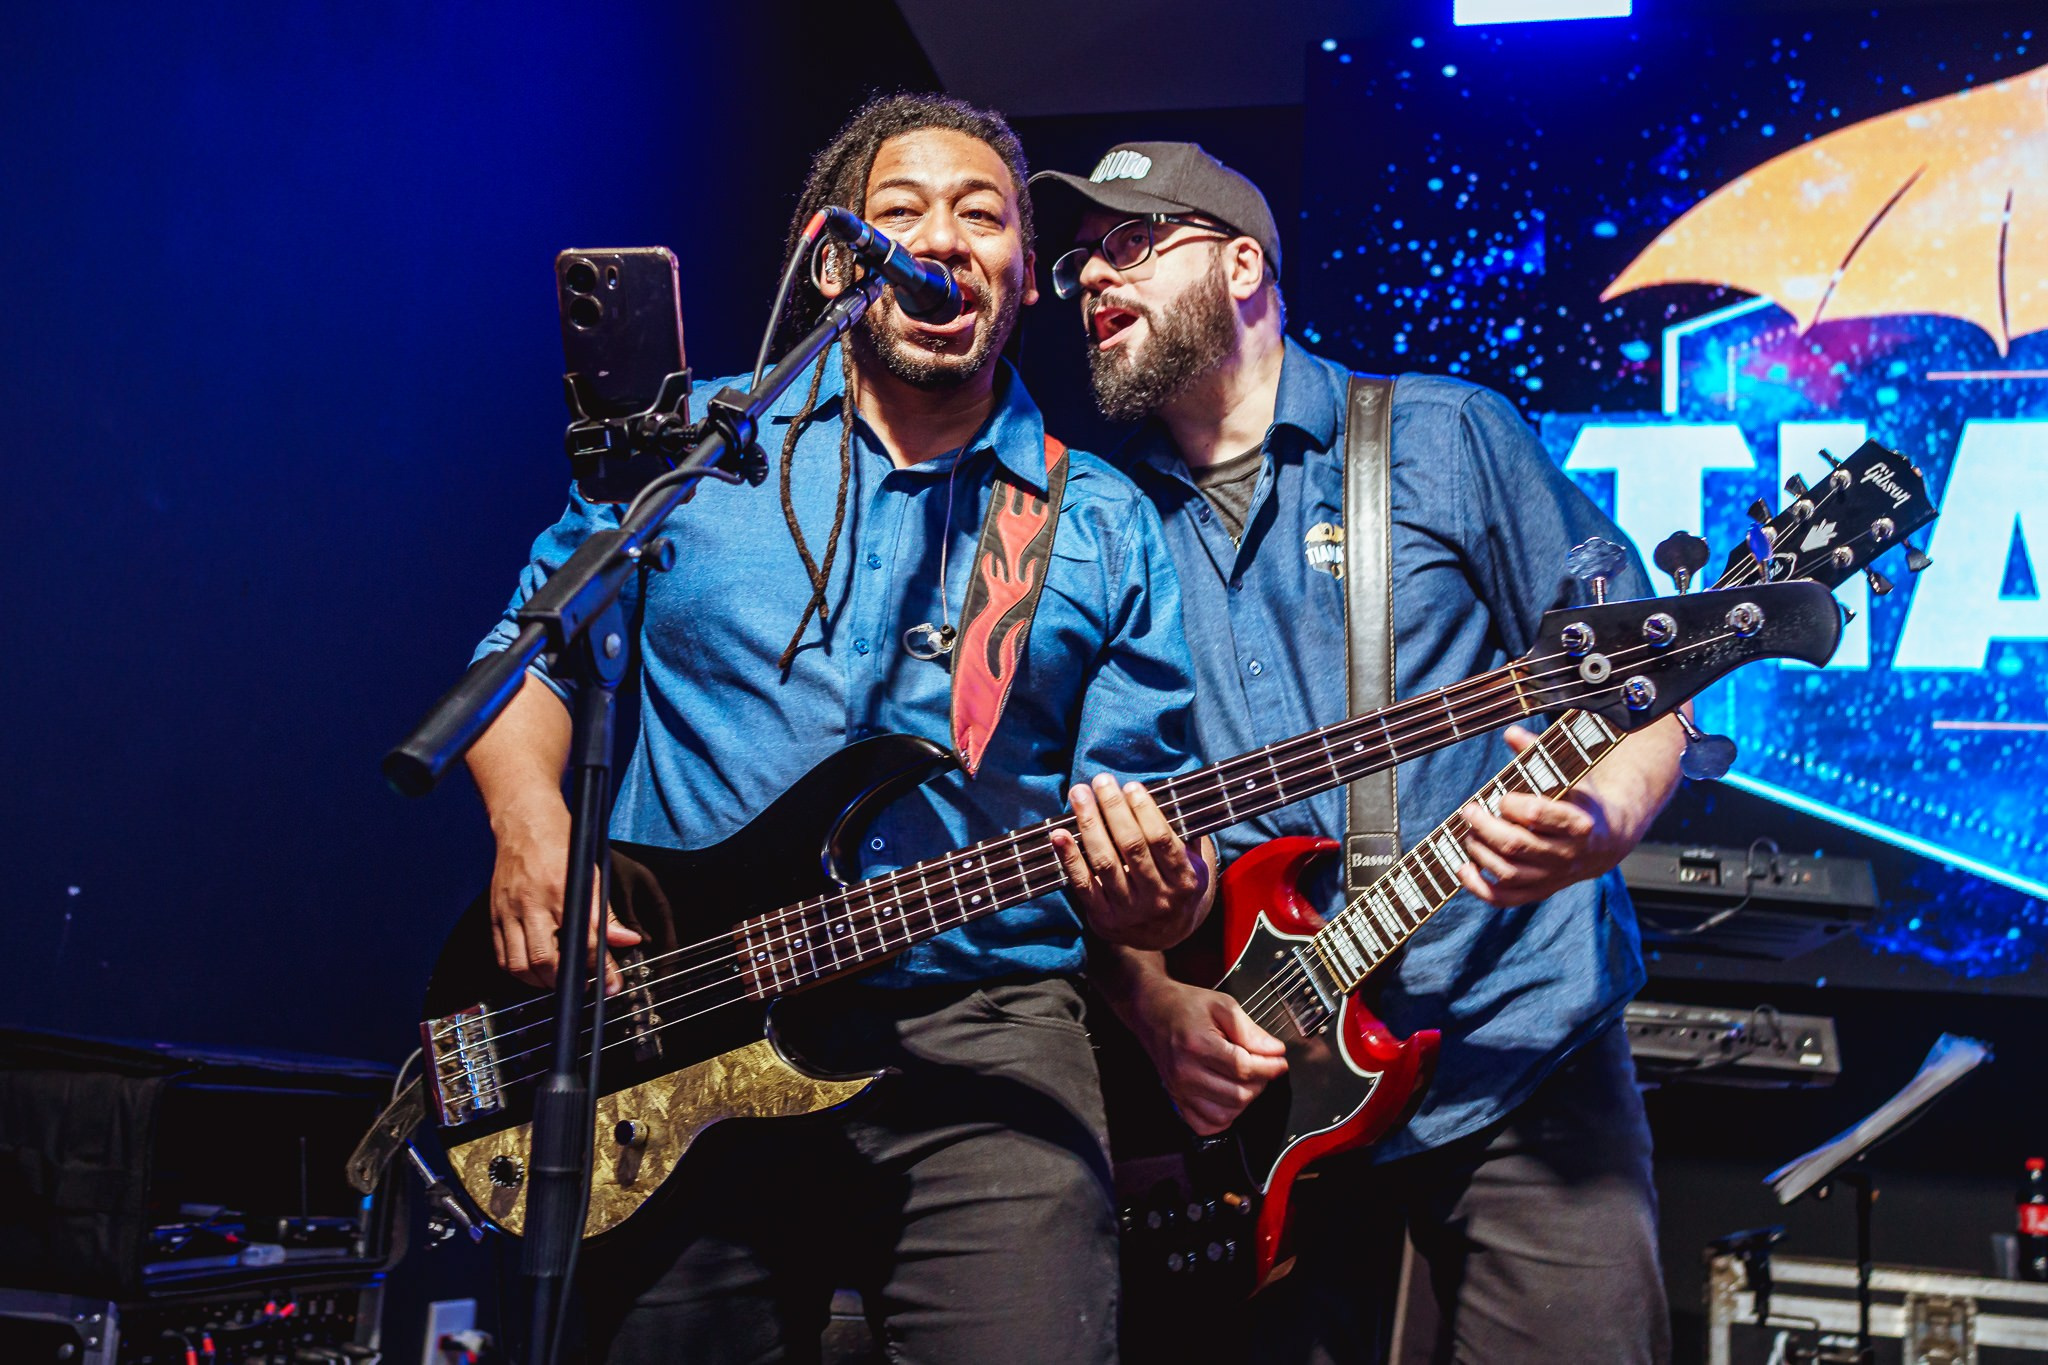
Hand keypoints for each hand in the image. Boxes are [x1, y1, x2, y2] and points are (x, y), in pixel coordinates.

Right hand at [487, 804, 640, 992]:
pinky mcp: (495, 914)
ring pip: (520, 964)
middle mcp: (532, 902)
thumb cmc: (559, 841)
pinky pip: (502, 955)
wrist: (524, 821)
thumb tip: (626, 941)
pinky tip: (535, 969)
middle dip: (566, 981)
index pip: (584, 940)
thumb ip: (605, 913)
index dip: (600, 967)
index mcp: (561, 889)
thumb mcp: (592, 872)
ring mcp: (509, 909)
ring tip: (559, 979)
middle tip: (583, 983)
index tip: (611, 981)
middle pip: (545, 960)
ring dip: (541, 981)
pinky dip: (519, 970)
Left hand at [1049, 774, 1211, 949]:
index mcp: (1185, 881)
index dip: (1145, 811)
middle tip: (1101, 781)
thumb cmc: (1177, 886)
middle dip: (1114, 809)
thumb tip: (1172, 795)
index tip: (1131, 787)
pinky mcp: (1104, 919)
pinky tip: (1059, 835)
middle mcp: (1158, 898)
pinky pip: (1083, 885)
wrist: (1167, 936)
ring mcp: (1129, 911)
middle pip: (1131, 846)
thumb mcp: (1194, 864)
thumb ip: (1185, 834)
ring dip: (1089, 824)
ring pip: (1105, 862)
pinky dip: (1069, 858)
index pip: (1161, 840)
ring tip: (1079, 795)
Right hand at [1127, 977, 1288, 1134]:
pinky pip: (1207, 1125)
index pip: (1244, 1068)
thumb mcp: (1223, 1006)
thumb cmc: (1185, 1006)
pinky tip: (1229, 1098)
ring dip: (1245, 1100)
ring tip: (1247, 1080)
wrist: (1152, 1010)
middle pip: (1238, 1094)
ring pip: (1226, 1114)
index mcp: (1197, 1045)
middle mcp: (1185, 1072)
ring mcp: (1179, 1090)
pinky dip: (1224, 1117)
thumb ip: (1250, 1031)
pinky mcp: (1176, 1100)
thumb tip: (1274, 1051)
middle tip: (1264, 1067)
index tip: (1280, 1062)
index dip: (1269, 1067)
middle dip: (1260, 1082)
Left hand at [1454, 725, 1619, 907]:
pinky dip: (1479, 888)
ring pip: (1508, 873)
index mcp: (1579, 824)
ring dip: (1479, 852)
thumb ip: (1539, 754)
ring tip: (1468, 833)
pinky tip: (1463, 868)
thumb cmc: (1580, 799)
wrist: (1606, 839)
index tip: (1501, 797)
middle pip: (1516, 845)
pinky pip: (1506, 899)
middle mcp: (1567, 855)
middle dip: (1485, 827)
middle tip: (1469, 811)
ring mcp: (1553, 877)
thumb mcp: (1569, 774)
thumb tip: (1511, 733)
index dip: (1512, 806)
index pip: (1538, 816)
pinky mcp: (1540, 891)